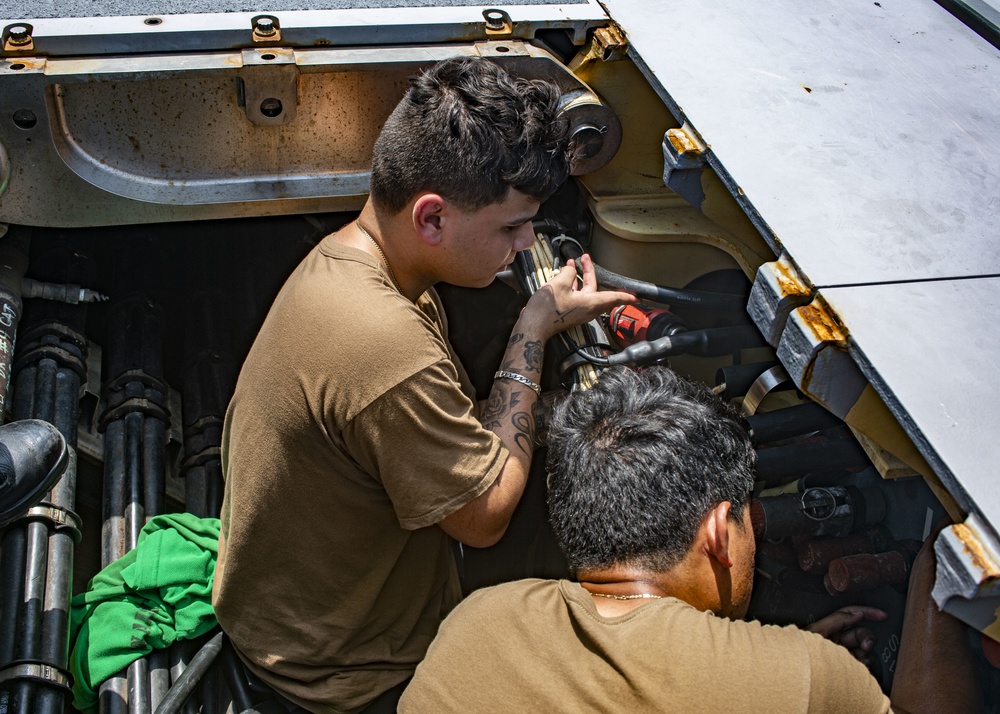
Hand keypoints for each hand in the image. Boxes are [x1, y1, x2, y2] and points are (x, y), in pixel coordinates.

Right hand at [519, 254, 635, 339]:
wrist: (533, 326)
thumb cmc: (548, 309)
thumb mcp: (559, 283)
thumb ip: (568, 272)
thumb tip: (571, 269)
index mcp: (590, 303)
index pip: (613, 297)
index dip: (625, 295)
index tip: (635, 297)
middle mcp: (587, 308)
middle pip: (595, 288)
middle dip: (589, 271)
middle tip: (585, 258)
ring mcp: (578, 311)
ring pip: (584, 292)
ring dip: (579, 277)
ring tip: (571, 264)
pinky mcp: (569, 313)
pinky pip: (576, 297)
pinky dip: (573, 285)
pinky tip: (564, 276)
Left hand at [807, 606, 887, 667]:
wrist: (799, 677)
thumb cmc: (802, 653)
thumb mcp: (817, 631)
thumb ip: (838, 620)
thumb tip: (857, 613)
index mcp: (828, 629)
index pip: (850, 615)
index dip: (867, 613)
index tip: (882, 615)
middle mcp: (837, 642)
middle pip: (860, 633)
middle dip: (867, 638)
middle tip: (866, 647)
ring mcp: (844, 657)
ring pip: (865, 650)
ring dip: (866, 654)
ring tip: (859, 661)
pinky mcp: (850, 671)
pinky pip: (865, 665)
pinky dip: (866, 666)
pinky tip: (859, 669)